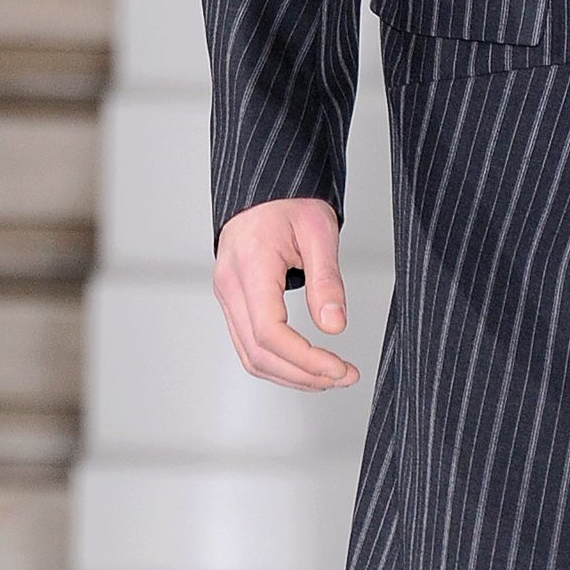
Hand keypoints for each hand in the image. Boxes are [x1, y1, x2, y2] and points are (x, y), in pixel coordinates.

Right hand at [213, 197, 360, 387]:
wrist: (265, 190)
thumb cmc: (290, 203)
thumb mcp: (319, 231)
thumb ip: (326, 280)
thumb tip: (334, 326)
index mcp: (250, 265)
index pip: (269, 331)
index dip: (305, 359)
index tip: (339, 368)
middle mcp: (230, 285)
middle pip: (258, 353)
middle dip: (303, 375)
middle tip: (343, 377)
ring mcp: (227, 296)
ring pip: (250, 356)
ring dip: (290, 376)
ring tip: (329, 378)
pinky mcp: (233, 303)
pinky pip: (248, 346)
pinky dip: (277, 364)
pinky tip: (305, 366)